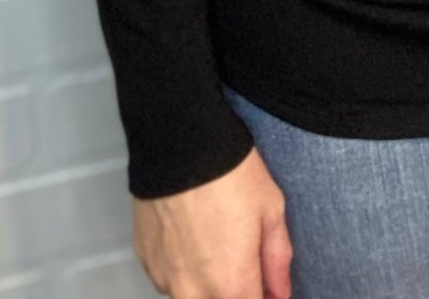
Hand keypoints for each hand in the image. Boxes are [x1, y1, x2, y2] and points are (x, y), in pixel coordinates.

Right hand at [133, 147, 293, 298]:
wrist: (179, 145)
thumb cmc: (230, 173)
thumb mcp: (270, 209)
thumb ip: (277, 259)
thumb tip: (281, 292)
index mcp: (232, 284)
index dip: (263, 297)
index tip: (267, 285)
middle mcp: (195, 292)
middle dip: (234, 292)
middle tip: (244, 263)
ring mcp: (166, 279)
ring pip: (192, 298)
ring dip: (208, 287)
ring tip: (218, 245)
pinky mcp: (147, 262)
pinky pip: (169, 281)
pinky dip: (184, 272)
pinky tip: (193, 240)